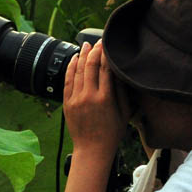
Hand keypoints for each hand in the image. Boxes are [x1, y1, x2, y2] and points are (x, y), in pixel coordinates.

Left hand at [63, 40, 130, 159]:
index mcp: (105, 98)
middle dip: (94, 51)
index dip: (105, 54)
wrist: (92, 150)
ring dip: (81, 56)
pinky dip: (70, 68)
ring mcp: (75, 99)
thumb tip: (119, 72)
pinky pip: (67, 80)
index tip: (108, 44)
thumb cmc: (112, 133)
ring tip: (86, 45)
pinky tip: (74, 59)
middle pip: (90, 66)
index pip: (104, 68)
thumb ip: (122, 91)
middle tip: (98, 42)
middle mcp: (88, 96)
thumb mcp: (124, 113)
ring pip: (77, 71)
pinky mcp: (67, 103)